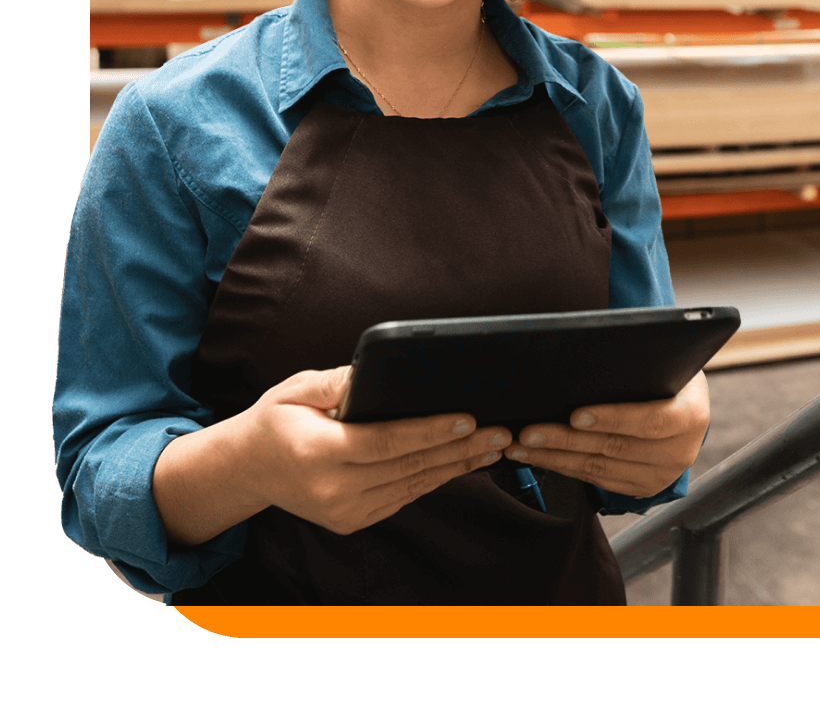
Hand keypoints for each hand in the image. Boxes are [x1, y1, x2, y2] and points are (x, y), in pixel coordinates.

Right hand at [154, 365, 511, 544]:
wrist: (247, 469)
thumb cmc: (276, 420)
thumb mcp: (296, 389)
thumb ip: (337, 381)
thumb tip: (375, 371)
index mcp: (318, 452)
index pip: (387, 441)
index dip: (431, 430)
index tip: (468, 417)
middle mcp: (332, 489)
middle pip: (409, 466)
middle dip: (460, 448)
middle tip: (500, 431)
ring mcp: (344, 511)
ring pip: (413, 485)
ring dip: (457, 466)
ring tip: (493, 446)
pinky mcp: (353, 521)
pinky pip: (403, 497)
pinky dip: (434, 479)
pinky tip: (462, 462)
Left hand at [502, 371, 709, 498]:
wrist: (686, 406)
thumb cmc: (667, 375)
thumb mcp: (664, 364)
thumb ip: (637, 366)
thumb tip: (587, 356)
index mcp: (691, 416)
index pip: (650, 420)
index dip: (612, 418)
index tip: (575, 415)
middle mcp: (679, 452)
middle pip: (616, 447)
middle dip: (566, 440)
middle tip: (530, 432)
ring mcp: (660, 475)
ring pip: (600, 468)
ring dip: (556, 457)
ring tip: (522, 446)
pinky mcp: (642, 488)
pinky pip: (598, 480)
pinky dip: (566, 467)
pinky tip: (541, 457)